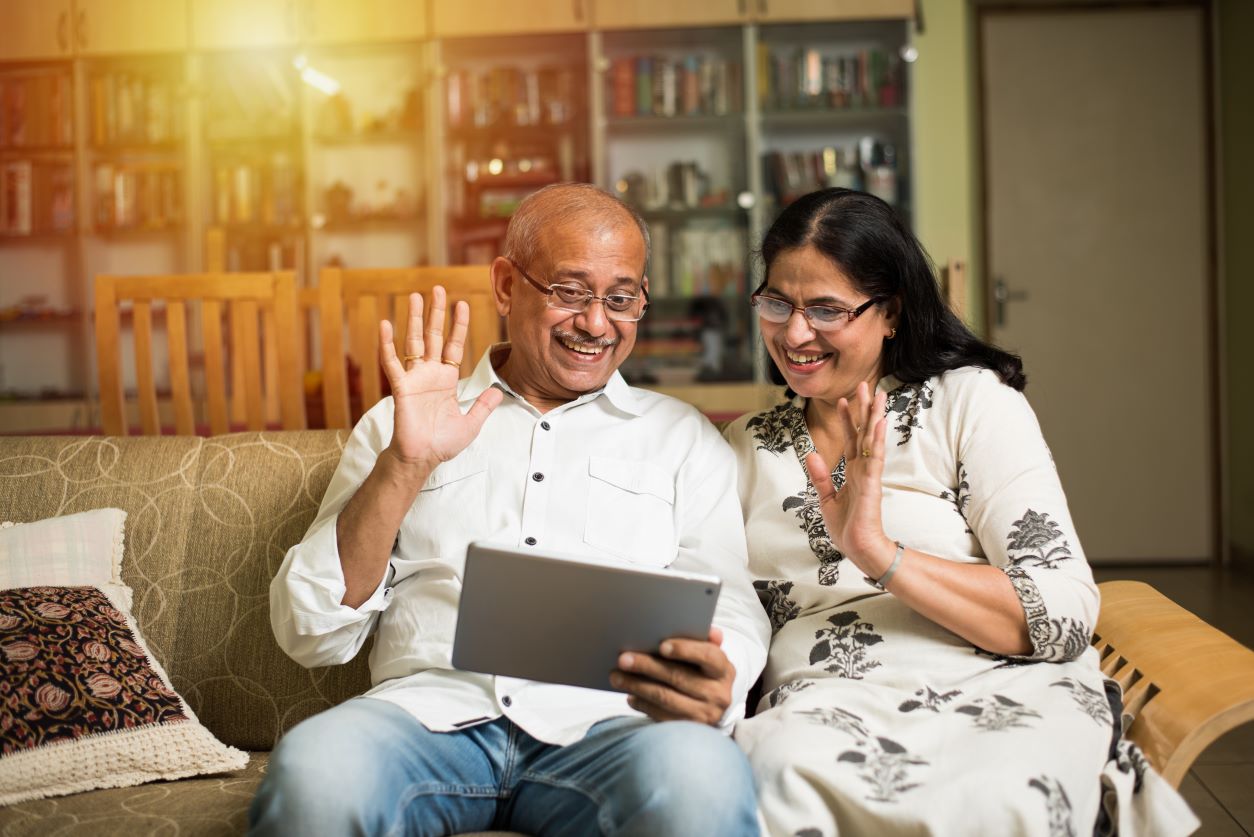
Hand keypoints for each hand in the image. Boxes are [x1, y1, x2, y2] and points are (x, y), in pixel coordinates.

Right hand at [379, 287, 502, 473]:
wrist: (423, 458)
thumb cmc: (443, 443)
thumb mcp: (471, 423)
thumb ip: (483, 405)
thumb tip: (498, 390)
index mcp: (447, 379)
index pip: (454, 345)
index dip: (458, 325)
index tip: (463, 304)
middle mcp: (430, 374)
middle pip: (434, 336)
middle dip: (437, 312)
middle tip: (438, 288)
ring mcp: (415, 378)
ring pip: (414, 342)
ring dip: (415, 319)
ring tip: (415, 296)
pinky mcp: (401, 387)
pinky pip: (392, 362)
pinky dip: (387, 344)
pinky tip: (386, 324)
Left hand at [609, 627, 734, 725]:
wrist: (711, 708)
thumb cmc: (703, 673)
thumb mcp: (708, 658)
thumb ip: (705, 642)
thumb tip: (713, 632)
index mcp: (724, 670)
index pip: (708, 656)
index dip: (685, 650)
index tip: (661, 646)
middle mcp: (718, 694)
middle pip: (679, 677)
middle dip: (647, 666)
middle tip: (623, 659)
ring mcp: (705, 715)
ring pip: (665, 697)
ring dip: (637, 685)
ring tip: (616, 676)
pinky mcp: (689, 729)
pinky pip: (661, 716)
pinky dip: (642, 704)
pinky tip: (630, 694)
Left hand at [803, 381, 894, 575]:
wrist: (858, 548)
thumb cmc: (847, 527)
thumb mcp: (826, 498)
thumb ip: (820, 475)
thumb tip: (812, 452)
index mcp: (853, 471)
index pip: (851, 439)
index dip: (847, 418)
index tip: (842, 399)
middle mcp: (863, 468)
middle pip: (864, 432)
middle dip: (864, 408)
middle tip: (866, 385)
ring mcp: (870, 474)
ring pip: (873, 439)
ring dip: (875, 416)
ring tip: (878, 394)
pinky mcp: (873, 483)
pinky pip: (876, 457)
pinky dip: (877, 439)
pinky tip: (879, 423)